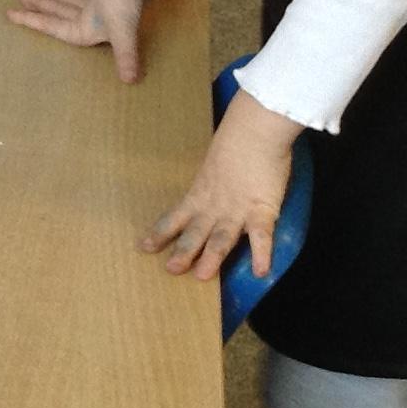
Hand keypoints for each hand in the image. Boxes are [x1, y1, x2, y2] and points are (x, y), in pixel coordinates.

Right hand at [4, 0, 168, 81]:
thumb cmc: (122, 1)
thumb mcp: (123, 32)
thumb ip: (125, 56)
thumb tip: (129, 81)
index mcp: (84, 25)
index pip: (52, 25)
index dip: (32, 21)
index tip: (11, 14)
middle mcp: (87, 11)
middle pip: (59, 9)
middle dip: (41, 6)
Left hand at [143, 92, 301, 279]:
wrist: (253, 131)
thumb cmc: (234, 143)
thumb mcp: (212, 166)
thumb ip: (209, 183)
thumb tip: (208, 189)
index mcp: (200, 194)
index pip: (175, 217)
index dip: (160, 233)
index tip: (144, 247)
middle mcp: (214, 206)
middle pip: (196, 233)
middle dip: (183, 252)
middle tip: (171, 270)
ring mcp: (238, 210)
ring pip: (221, 239)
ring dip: (212, 258)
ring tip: (202, 276)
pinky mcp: (262, 210)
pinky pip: (262, 237)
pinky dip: (262, 255)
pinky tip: (261, 272)